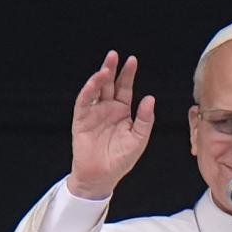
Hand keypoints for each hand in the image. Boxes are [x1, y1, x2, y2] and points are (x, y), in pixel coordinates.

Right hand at [67, 51, 155, 198]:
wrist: (102, 176)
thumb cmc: (121, 159)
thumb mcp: (139, 139)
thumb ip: (145, 119)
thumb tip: (150, 98)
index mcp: (122, 111)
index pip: (125, 88)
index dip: (128, 74)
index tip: (132, 60)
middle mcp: (107, 109)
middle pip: (110, 84)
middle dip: (111, 69)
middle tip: (114, 55)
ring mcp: (94, 113)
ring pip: (96, 90)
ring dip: (99, 78)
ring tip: (105, 67)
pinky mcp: (81, 120)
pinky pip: (84, 103)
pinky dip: (88, 92)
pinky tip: (93, 82)